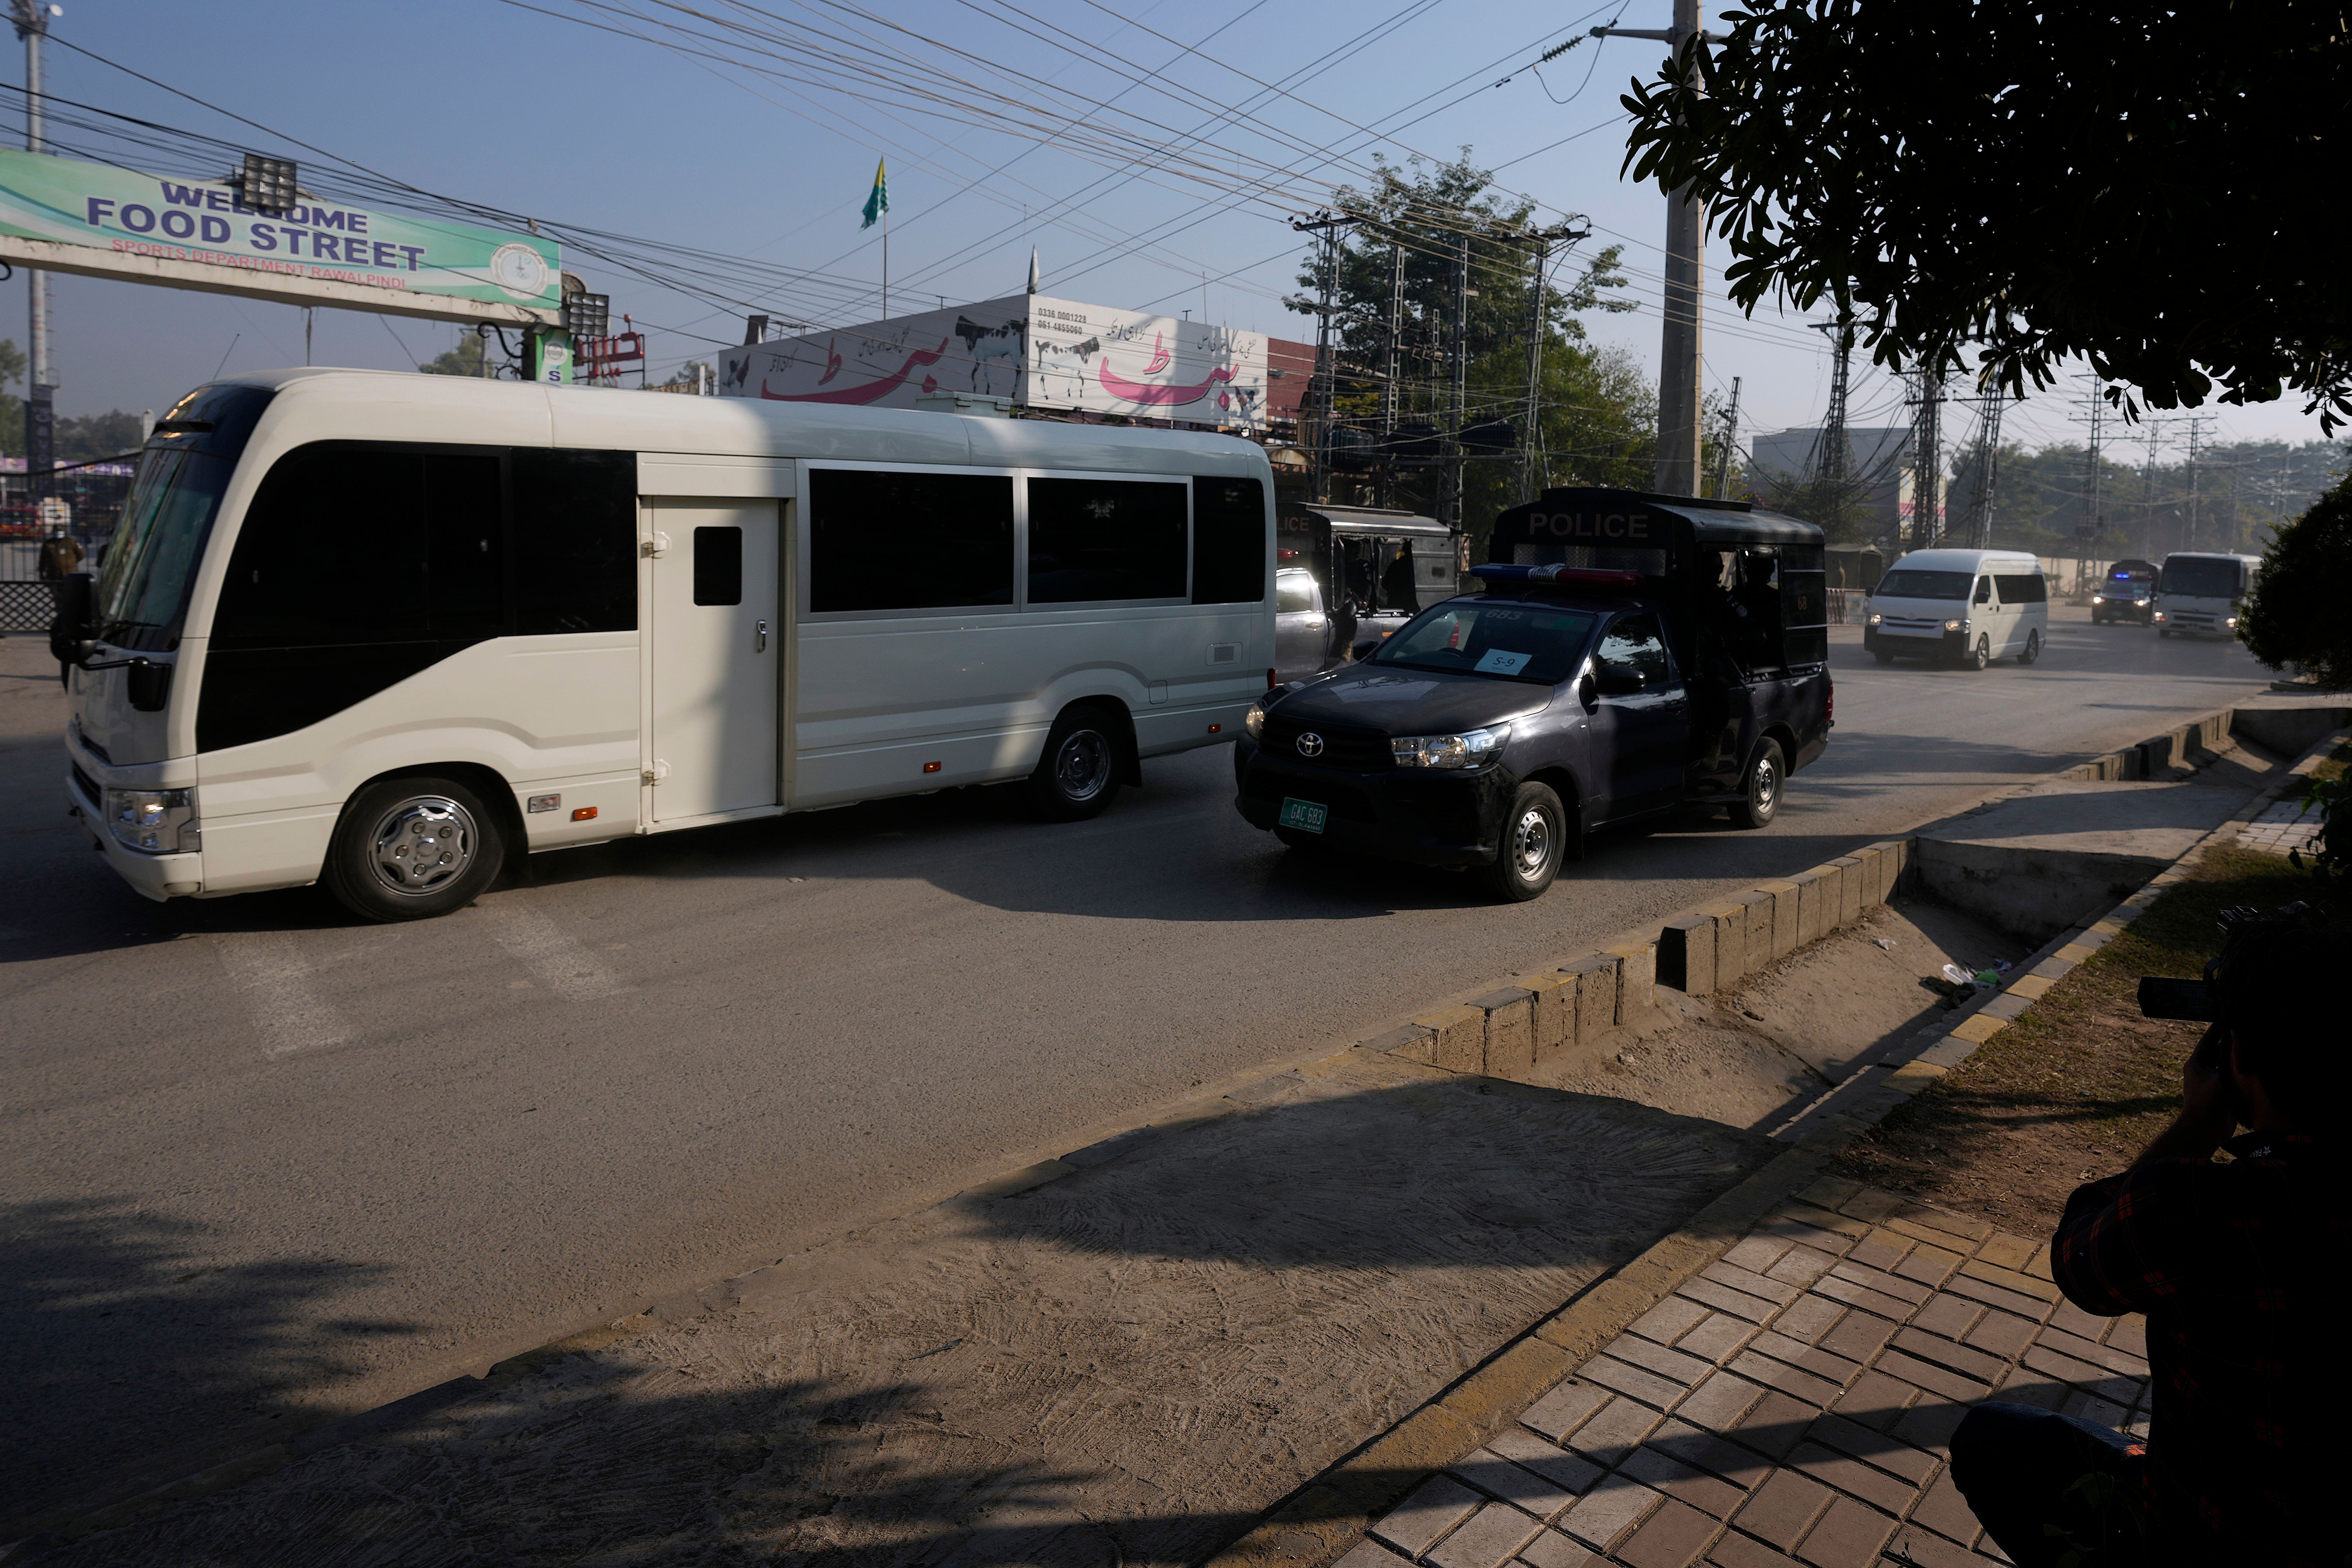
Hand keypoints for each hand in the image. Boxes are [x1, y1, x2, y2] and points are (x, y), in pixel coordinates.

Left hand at [2136, 1023, 2241, 1164]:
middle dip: (2230, 1043)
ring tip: (2252, 1046)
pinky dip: (2238, 1073)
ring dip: (2236, 1058)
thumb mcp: (2223, 1078)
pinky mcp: (2219, 1094)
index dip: (2219, 1028)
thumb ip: (2231, 1062)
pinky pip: (2229, 1078)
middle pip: (2217, 1051)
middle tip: (2246, 1031)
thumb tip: (2239, 1043)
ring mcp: (2209, 1082)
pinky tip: (2253, 1068)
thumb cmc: (2210, 1103)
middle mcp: (2201, 1070)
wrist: (2204, 1130)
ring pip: (2225, 1065)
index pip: (2209, 1039)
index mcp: (2196, 1063)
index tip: (2229, 1015)